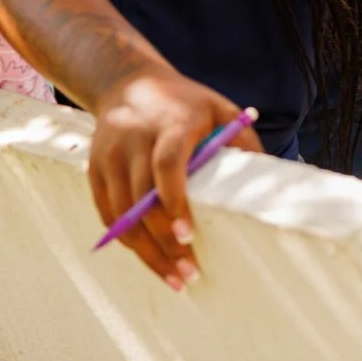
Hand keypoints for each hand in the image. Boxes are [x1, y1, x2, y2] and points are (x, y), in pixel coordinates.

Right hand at [88, 70, 259, 289]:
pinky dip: (127, 239)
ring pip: (121, 213)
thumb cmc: (184, 102)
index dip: (174, 201)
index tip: (187, 235)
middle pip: (141, 198)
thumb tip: (266, 179)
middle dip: (162, 241)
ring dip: (145, 251)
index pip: (166, 165)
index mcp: (169, 124)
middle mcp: (133, 140)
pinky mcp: (94, 170)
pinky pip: (108, 212)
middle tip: (188, 273)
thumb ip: (242, 140)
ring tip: (173, 278)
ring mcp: (109, 157)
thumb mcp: (219, 108)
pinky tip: (149, 259)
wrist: (127, 82)